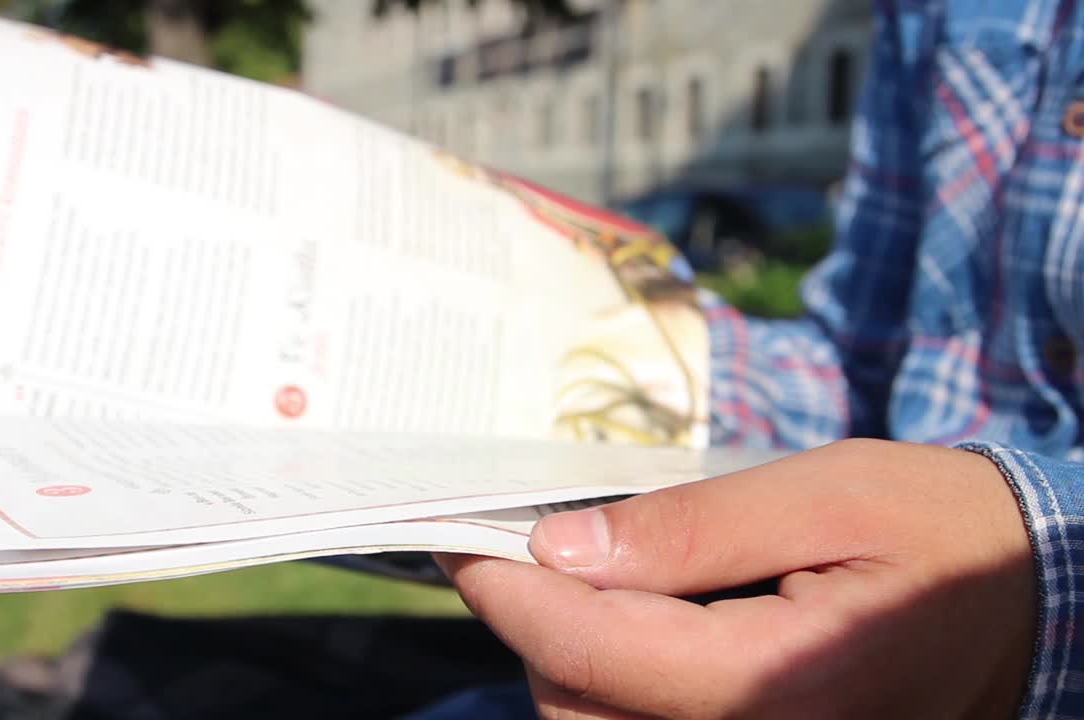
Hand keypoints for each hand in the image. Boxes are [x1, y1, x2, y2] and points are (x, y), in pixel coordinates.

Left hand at [438, 439, 1035, 718]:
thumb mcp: (826, 494)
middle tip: (525, 547)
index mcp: (778, 684)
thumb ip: (691, 526)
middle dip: (533, 627)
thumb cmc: (942, 530)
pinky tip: (628, 621)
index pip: (592, 650)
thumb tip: (564, 545)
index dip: (510, 592)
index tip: (466, 540)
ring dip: (566, 659)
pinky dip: (611, 684)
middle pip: (579, 706)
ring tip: (581, 580)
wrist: (1034, 599)